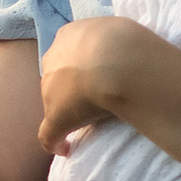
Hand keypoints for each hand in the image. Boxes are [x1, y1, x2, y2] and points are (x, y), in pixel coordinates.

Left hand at [37, 16, 139, 155]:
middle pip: (55, 76)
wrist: (118, 62)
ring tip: (85, 121)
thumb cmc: (126, 44)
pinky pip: (50, 135)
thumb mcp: (121, 31)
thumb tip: (130, 50)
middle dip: (68, 87)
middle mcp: (53, 59)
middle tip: (91, 97)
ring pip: (52, 102)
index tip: (93, 75)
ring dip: (65, 111)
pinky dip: (56, 142)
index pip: (66, 52)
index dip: (78, 65)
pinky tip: (66, 149)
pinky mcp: (55, 118)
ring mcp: (50, 90)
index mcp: (67, 36)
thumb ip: (116, 39)